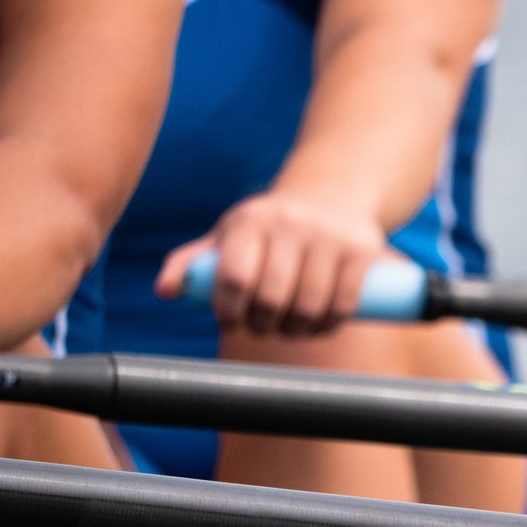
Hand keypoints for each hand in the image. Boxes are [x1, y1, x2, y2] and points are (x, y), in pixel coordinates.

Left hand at [155, 188, 386, 336]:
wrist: (333, 196)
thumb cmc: (270, 229)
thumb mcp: (230, 236)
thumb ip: (193, 263)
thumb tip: (165, 292)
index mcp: (251, 220)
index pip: (234, 276)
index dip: (229, 310)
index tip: (230, 322)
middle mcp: (291, 223)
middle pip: (271, 296)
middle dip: (263, 324)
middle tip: (261, 328)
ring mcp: (330, 236)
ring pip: (309, 304)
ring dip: (296, 330)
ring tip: (290, 330)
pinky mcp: (362, 250)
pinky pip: (344, 302)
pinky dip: (330, 324)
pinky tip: (319, 325)